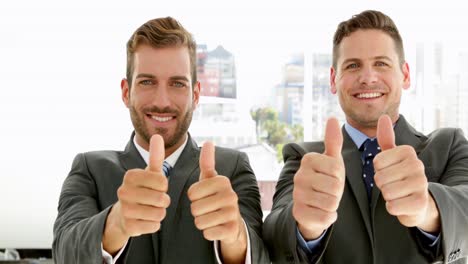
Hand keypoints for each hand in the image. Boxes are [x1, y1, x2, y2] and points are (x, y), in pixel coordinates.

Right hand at [103, 134, 170, 253]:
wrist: (123, 215)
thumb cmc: (142, 190)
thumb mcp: (149, 173)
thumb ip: (155, 156)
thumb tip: (157, 136)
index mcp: (130, 176)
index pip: (162, 182)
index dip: (164, 186)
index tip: (156, 187)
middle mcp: (124, 192)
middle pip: (162, 199)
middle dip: (163, 201)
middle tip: (154, 200)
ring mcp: (125, 210)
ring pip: (159, 213)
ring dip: (160, 213)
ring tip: (150, 209)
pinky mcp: (129, 226)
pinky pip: (154, 226)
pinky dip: (154, 224)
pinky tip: (145, 219)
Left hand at [188, 141, 246, 262]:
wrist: (233, 223)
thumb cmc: (216, 198)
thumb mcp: (211, 180)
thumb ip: (207, 162)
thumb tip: (209, 141)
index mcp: (223, 181)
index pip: (192, 192)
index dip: (194, 197)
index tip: (204, 197)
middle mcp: (231, 195)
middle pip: (195, 208)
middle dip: (197, 212)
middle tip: (208, 209)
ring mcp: (233, 213)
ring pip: (199, 221)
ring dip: (202, 222)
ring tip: (212, 218)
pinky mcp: (232, 229)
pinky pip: (207, 233)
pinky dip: (208, 233)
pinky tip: (217, 228)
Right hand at [293, 118, 344, 239]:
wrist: (311, 206)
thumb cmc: (325, 180)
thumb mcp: (331, 161)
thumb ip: (333, 141)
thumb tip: (332, 118)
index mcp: (307, 160)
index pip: (337, 169)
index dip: (339, 176)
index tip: (330, 177)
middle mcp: (299, 176)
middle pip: (335, 186)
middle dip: (337, 192)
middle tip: (327, 191)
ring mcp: (297, 195)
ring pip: (331, 202)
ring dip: (333, 204)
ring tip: (324, 201)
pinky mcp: (299, 213)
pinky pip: (326, 217)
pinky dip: (328, 217)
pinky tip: (320, 212)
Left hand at [374, 115, 439, 232]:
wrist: (418, 202)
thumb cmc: (400, 176)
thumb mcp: (393, 156)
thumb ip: (386, 138)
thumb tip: (383, 117)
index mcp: (408, 151)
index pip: (377, 162)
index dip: (379, 170)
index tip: (390, 171)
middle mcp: (417, 164)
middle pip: (380, 177)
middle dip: (382, 185)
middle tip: (394, 184)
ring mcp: (421, 183)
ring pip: (386, 192)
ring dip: (388, 196)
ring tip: (398, 193)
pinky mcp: (420, 202)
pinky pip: (392, 206)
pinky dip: (393, 208)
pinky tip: (402, 204)